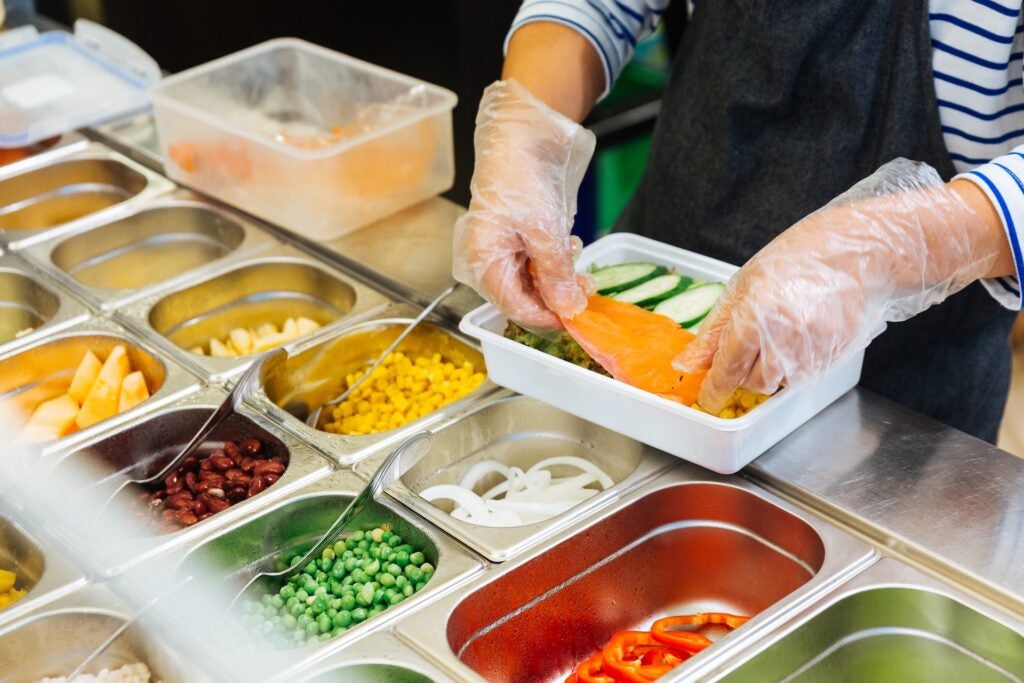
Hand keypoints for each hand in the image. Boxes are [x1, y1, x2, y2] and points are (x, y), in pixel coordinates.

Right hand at [453, 79, 595, 328]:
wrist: (523, 132)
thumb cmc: (522, 176)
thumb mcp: (544, 230)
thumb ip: (556, 274)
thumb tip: (568, 309)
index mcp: (481, 261)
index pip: (514, 307)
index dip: (547, 315)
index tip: (577, 314)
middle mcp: (487, 261)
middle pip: (524, 297)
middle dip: (557, 294)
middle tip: (586, 285)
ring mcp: (503, 251)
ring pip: (534, 282)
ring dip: (560, 277)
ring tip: (577, 257)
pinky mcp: (518, 240)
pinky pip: (537, 264)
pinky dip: (555, 261)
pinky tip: (568, 246)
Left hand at [676, 159, 1009, 411]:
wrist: (853, 253)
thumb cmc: (794, 261)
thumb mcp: (741, 288)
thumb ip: (714, 332)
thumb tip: (688, 363)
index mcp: (756, 317)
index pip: (728, 370)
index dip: (714, 389)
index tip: (707, 397)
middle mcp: (786, 338)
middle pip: (754, 383)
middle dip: (744, 373)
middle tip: (749, 347)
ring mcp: (814, 349)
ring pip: (780, 382)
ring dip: (771, 368)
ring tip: (779, 333)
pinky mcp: (834, 355)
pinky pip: (804, 374)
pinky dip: (795, 363)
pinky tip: (801, 333)